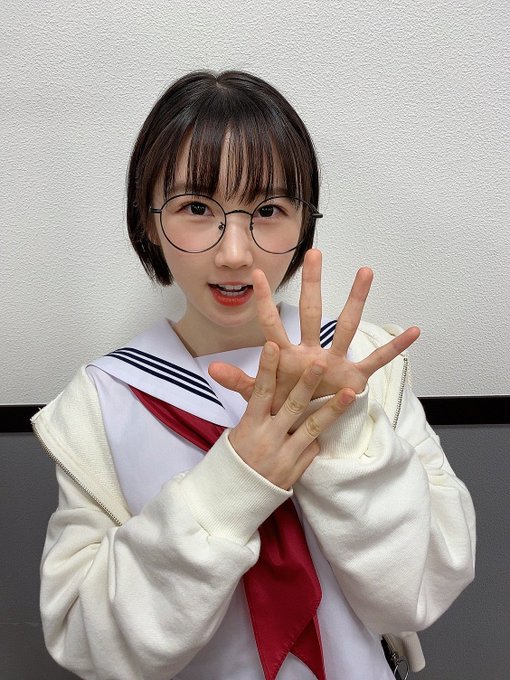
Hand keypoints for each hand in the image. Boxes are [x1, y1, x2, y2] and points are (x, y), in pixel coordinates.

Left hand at [209, 249, 419, 410]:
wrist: (306, 426)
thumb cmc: (284, 405)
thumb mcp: (261, 395)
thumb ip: (241, 381)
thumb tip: (212, 369)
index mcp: (286, 355)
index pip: (272, 323)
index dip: (264, 301)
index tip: (257, 273)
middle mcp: (311, 351)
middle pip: (311, 313)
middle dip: (312, 284)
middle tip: (314, 253)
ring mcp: (335, 361)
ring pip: (346, 326)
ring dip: (356, 300)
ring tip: (365, 271)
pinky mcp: (354, 378)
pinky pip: (377, 360)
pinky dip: (394, 348)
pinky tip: (414, 330)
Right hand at [228, 342, 354, 488]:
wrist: (234, 498)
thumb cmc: (235, 458)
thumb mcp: (235, 432)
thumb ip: (251, 408)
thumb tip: (251, 382)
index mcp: (249, 425)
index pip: (260, 391)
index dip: (266, 368)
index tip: (273, 345)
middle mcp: (267, 438)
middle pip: (292, 406)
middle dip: (307, 383)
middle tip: (320, 362)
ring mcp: (284, 454)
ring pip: (312, 427)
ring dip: (333, 408)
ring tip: (351, 392)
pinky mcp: (296, 469)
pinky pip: (312, 447)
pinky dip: (317, 437)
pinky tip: (326, 428)